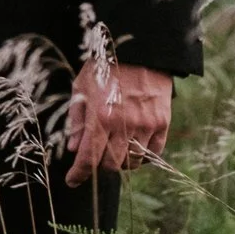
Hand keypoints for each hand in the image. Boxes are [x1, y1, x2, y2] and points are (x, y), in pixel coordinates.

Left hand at [65, 60, 171, 184]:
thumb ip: (77, 120)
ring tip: (113, 150)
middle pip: (111, 165)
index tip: (72, 181)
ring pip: (133, 162)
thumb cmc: (104, 68)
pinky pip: (153, 153)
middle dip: (99, 166)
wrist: (139, 52)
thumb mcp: (81, 89)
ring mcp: (146, 125)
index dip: (79, 173)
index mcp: (101, 116)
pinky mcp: (162, 123)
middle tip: (94, 157)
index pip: (89, 157)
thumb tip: (74, 149)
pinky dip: (142, 156)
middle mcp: (125, 125)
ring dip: (120, 162)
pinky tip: (133, 147)